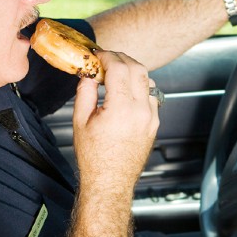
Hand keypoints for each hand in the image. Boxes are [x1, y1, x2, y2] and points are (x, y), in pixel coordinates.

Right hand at [71, 51, 159, 196]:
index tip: (98, 54)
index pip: (119, 68)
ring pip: (148, 80)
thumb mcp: (81, 121)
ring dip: (133, 71)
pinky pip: (151, 95)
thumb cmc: (94, 157)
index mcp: (121, 109)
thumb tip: (88, 73)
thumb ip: (85, 91)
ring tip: (116, 74)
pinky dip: (140, 86)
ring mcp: (151, 118)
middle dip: (122, 58)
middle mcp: (140, 111)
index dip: (107, 56)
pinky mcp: (154, 124)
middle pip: (138, 68)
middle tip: (107, 58)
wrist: (110, 182)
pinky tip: (126, 90)